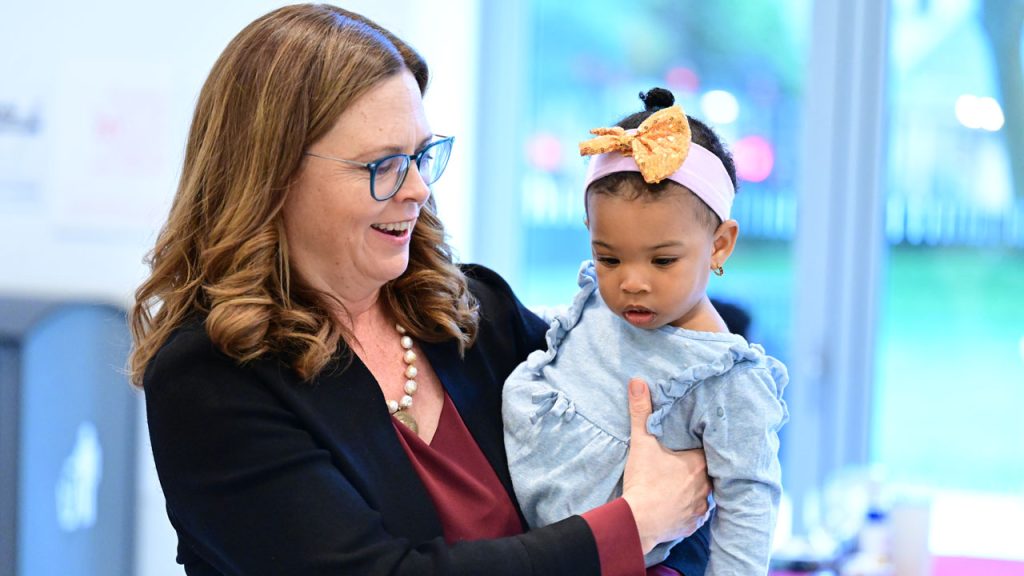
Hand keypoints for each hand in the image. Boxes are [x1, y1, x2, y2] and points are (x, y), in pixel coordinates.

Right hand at [621, 378, 711, 553]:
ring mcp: (701, 507)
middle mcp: (706, 485)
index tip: (690, 445)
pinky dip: (688, 510)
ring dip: (694, 490)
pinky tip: (677, 506)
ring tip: (680, 486)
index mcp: (699, 463)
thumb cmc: (644, 480)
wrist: (639, 520)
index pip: (708, 450)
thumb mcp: (642, 442)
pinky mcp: (693, 524)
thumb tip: (637, 381)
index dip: (698, 447)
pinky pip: (696, 514)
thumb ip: (641, 412)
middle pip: (708, 471)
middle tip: (682, 465)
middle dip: (697, 468)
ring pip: (704, 494)